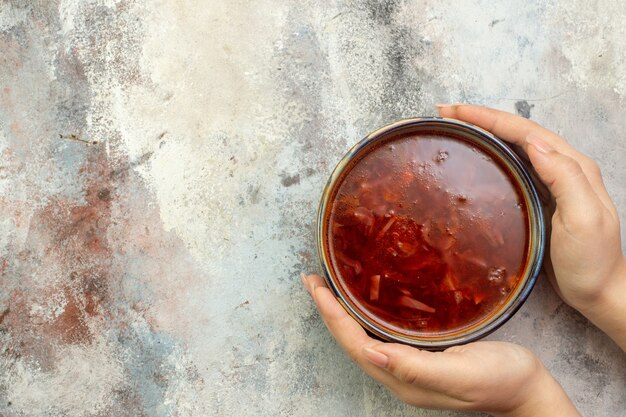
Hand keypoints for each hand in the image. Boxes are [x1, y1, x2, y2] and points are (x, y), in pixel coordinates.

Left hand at [301, 274, 580, 415]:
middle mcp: (399, 374)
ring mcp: (409, 366)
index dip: (332, 315)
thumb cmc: (502, 380)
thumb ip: (417, 368)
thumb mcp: (462, 373)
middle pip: (351, 340)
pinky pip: (381, 334)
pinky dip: (364, 315)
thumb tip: (373, 355)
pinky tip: (363, 301)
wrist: (528, 390)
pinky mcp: (421, 356)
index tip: (315, 286)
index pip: (354, 343)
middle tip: (312, 280)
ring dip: (341, 313)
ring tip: (327, 288)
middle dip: (328, 311)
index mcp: (404, 379)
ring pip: (363, 337)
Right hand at [437, 105, 625, 349]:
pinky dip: (494, 152)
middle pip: (519, 131)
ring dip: (487, 131)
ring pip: (516, 145)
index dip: (490, 118)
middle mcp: (563, 168)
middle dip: (483, 117)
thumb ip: (564, 177)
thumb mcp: (583, 219)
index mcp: (572, 167)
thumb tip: (533, 142)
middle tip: (447, 113)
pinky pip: (515, 164)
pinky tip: (479, 155)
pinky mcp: (542, 197)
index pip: (526, 132)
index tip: (456, 111)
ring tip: (457, 126)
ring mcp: (552, 182)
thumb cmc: (591, 261)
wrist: (600, 292)